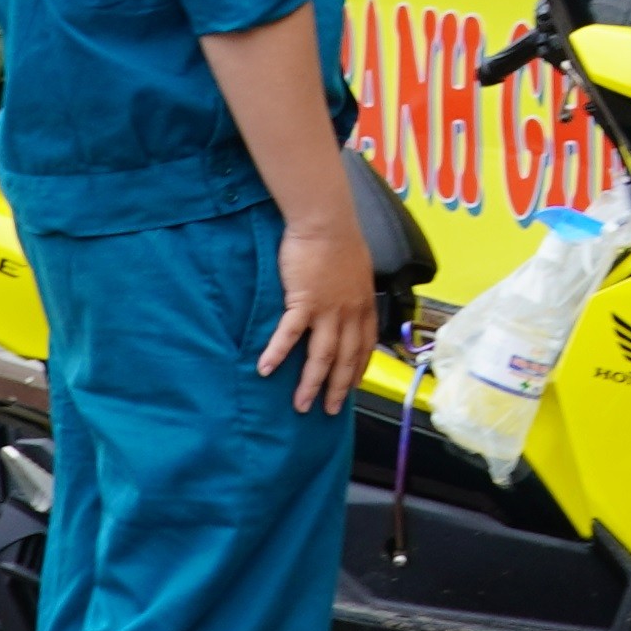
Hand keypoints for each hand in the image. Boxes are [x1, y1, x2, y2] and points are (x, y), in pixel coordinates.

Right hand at [260, 219, 375, 414]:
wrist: (325, 220)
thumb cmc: (338, 238)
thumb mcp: (357, 267)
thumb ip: (352, 288)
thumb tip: (347, 296)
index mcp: (363, 305)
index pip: (365, 346)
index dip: (359, 370)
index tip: (354, 387)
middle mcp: (349, 313)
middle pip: (345, 360)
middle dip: (338, 389)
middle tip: (330, 410)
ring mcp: (327, 310)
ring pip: (321, 357)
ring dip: (310, 384)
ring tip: (301, 405)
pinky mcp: (303, 302)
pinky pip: (289, 335)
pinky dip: (277, 354)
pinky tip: (266, 369)